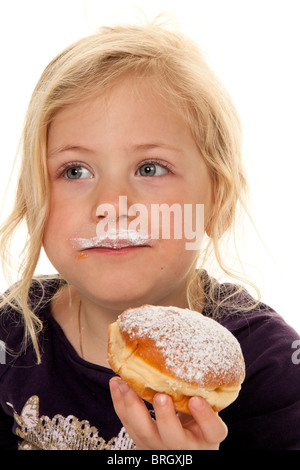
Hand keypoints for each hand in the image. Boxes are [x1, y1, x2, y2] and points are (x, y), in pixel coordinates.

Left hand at [109, 377, 227, 449]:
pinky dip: (120, 403)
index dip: (205, 417)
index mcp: (208, 437)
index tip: (197, 399)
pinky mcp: (141, 442)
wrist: (185, 445)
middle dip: (165, 417)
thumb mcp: (209, 411)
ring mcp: (160, 447)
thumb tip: (201, 352)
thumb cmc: (200, 420)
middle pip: (174, 439)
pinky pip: (127, 425)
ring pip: (144, 434)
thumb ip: (206, 391)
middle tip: (161, 396)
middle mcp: (184, 447)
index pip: (213, 431)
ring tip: (127, 384)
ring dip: (133, 407)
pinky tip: (117, 383)